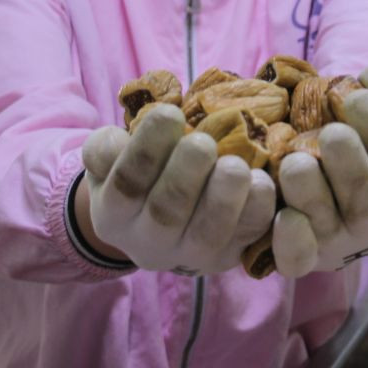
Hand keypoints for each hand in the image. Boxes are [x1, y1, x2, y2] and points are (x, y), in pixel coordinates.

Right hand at [82, 105, 275, 274]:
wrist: (158, 221)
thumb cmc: (139, 172)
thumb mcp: (112, 159)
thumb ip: (105, 147)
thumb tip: (116, 141)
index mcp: (114, 214)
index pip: (127, 183)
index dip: (147, 149)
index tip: (170, 113)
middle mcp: (148, 242)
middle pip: (165, 213)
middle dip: (185, 175)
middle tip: (202, 143)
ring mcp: (190, 254)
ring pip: (206, 234)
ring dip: (223, 198)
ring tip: (235, 166)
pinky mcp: (228, 254)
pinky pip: (246, 236)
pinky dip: (256, 209)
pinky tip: (262, 181)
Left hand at [271, 66, 367, 276]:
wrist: (303, 195)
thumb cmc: (336, 146)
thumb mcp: (357, 117)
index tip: (356, 96)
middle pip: (367, 199)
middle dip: (351, 164)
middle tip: (331, 134)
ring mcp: (335, 241)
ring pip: (329, 225)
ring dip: (313, 193)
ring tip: (295, 162)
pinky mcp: (300, 257)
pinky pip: (298, 260)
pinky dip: (291, 241)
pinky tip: (281, 214)